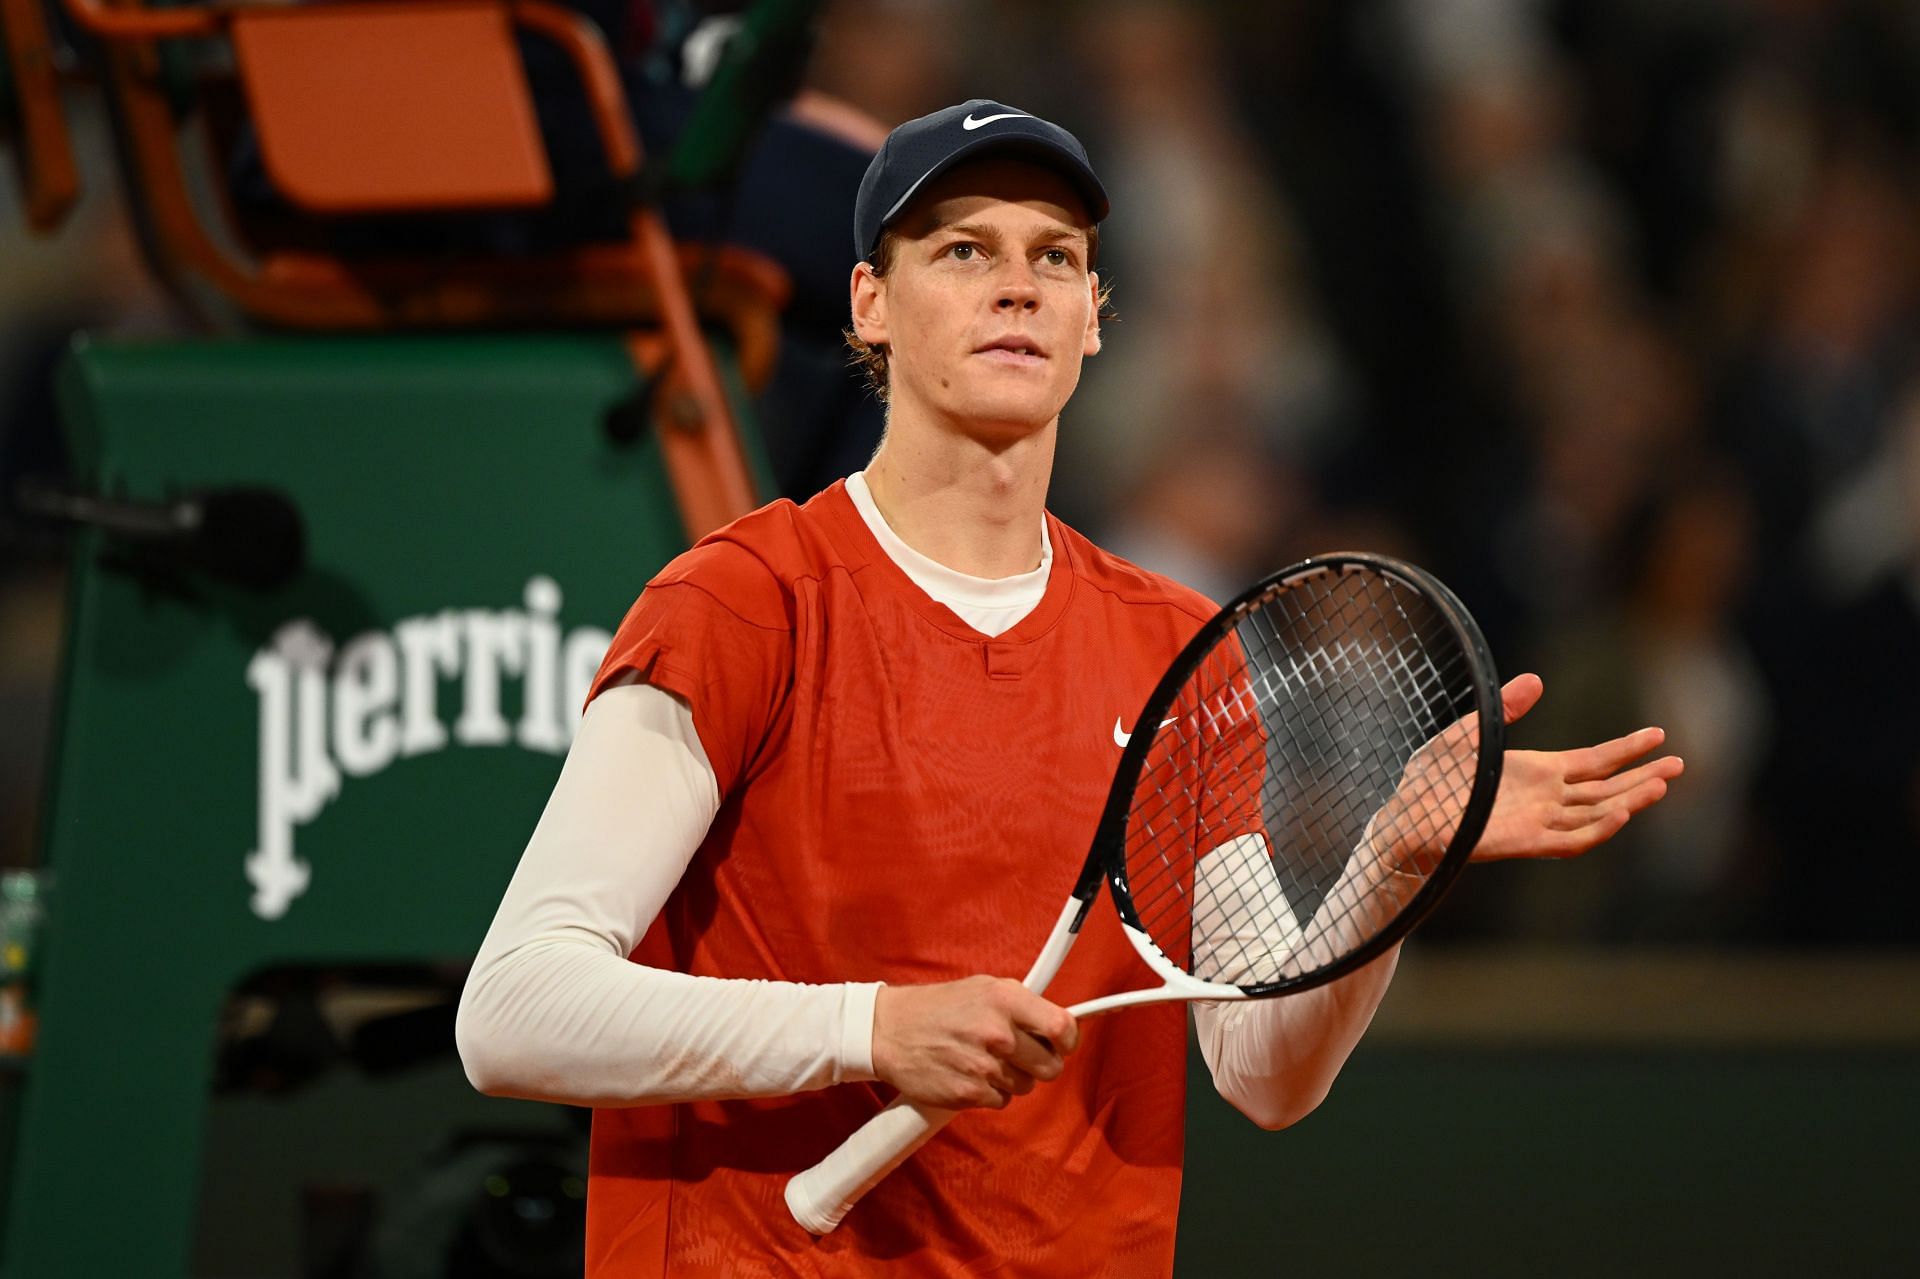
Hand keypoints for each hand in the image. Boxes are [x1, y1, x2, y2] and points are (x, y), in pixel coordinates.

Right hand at [870, 976, 1079, 1110]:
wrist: (889, 1030)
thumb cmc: (939, 1007)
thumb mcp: (983, 988)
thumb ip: (1022, 1005)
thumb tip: (1058, 1026)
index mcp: (1005, 999)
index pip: (1062, 1028)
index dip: (1068, 1041)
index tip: (1061, 1044)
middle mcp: (998, 1032)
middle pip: (1050, 1066)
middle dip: (1039, 1064)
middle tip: (1018, 1054)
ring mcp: (983, 1066)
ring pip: (1025, 1086)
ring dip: (1010, 1077)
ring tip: (983, 1059)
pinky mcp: (968, 1094)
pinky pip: (1001, 1100)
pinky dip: (990, 1092)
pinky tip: (969, 1074)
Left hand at [1372, 674, 1682, 872]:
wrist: (1406, 814)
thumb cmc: (1434, 778)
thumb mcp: (1471, 732)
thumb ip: (1505, 708)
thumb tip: (1537, 679)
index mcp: (1538, 772)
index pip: (1594, 762)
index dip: (1626, 749)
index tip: (1658, 734)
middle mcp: (1546, 799)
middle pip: (1607, 789)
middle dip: (1643, 777)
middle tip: (1680, 764)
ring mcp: (1539, 821)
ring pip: (1597, 813)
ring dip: (1630, 800)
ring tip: (1662, 783)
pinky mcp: (1525, 841)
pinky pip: (1571, 839)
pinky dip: (1599, 828)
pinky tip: (1622, 812)